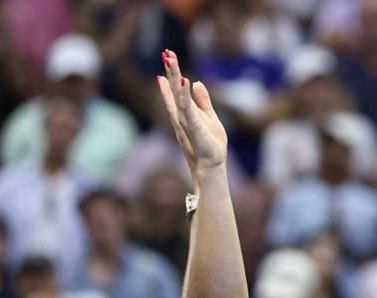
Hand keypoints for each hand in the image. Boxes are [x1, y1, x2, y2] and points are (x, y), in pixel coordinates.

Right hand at [157, 50, 227, 173]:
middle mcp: (181, 116)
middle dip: (170, 71)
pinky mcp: (192, 127)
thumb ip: (204, 101)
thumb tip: (196, 82)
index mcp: (185, 113)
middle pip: (173, 89)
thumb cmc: (211, 145)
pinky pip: (188, 109)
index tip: (167, 57)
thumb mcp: (210, 118)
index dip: (172, 73)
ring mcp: (185, 121)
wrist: (211, 166)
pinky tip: (184, 82)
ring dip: (174, 77)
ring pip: (177, 95)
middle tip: (165, 52)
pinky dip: (184, 96)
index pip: (176, 90)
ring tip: (170, 60)